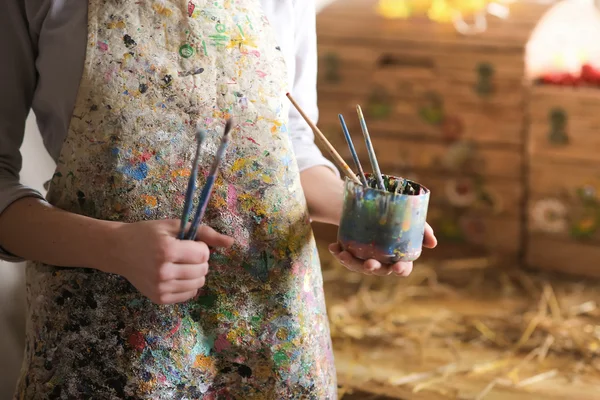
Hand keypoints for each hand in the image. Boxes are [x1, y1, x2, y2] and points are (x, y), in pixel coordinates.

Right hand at [100, 220, 233, 303]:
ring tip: (180, 264)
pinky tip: (176, 275)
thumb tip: (232, 242)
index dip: (200, 247)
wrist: (118, 250)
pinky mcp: (159, 299)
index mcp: (167, 251)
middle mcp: (163, 272)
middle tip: (183, 254)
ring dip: (195, 273)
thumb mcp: (175, 226)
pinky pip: (189, 294)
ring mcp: (160, 288)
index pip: (204, 255)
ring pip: (198, 283)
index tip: (187, 243)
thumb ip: (205, 232)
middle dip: (199, 260)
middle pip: (203, 270)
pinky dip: (188, 284)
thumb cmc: (148, 234)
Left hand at [329, 223, 436, 276]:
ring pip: (359, 267)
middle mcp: (383, 261)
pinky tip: (333, 247)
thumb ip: (422, 229)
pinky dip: (338, 253)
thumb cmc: (395, 215)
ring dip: (351, 263)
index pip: (403, 269)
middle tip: (369, 264)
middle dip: (373, 269)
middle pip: (379, 270)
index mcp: (399, 256)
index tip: (397, 267)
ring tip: (343, 253)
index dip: (400, 270)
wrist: (372, 205)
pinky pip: (345, 257)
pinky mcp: (353, 253)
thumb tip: (433, 243)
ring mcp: (367, 258)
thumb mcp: (410, 218)